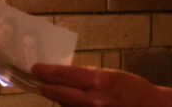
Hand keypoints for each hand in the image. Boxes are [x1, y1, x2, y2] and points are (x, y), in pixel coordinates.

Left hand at [31, 64, 171, 106]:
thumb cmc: (135, 90)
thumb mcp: (112, 75)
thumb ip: (90, 76)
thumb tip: (68, 75)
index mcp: (100, 81)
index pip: (65, 74)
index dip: (47, 71)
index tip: (36, 68)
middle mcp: (94, 99)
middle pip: (59, 92)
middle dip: (45, 86)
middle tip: (36, 80)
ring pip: (65, 105)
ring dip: (58, 97)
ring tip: (52, 89)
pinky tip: (69, 101)